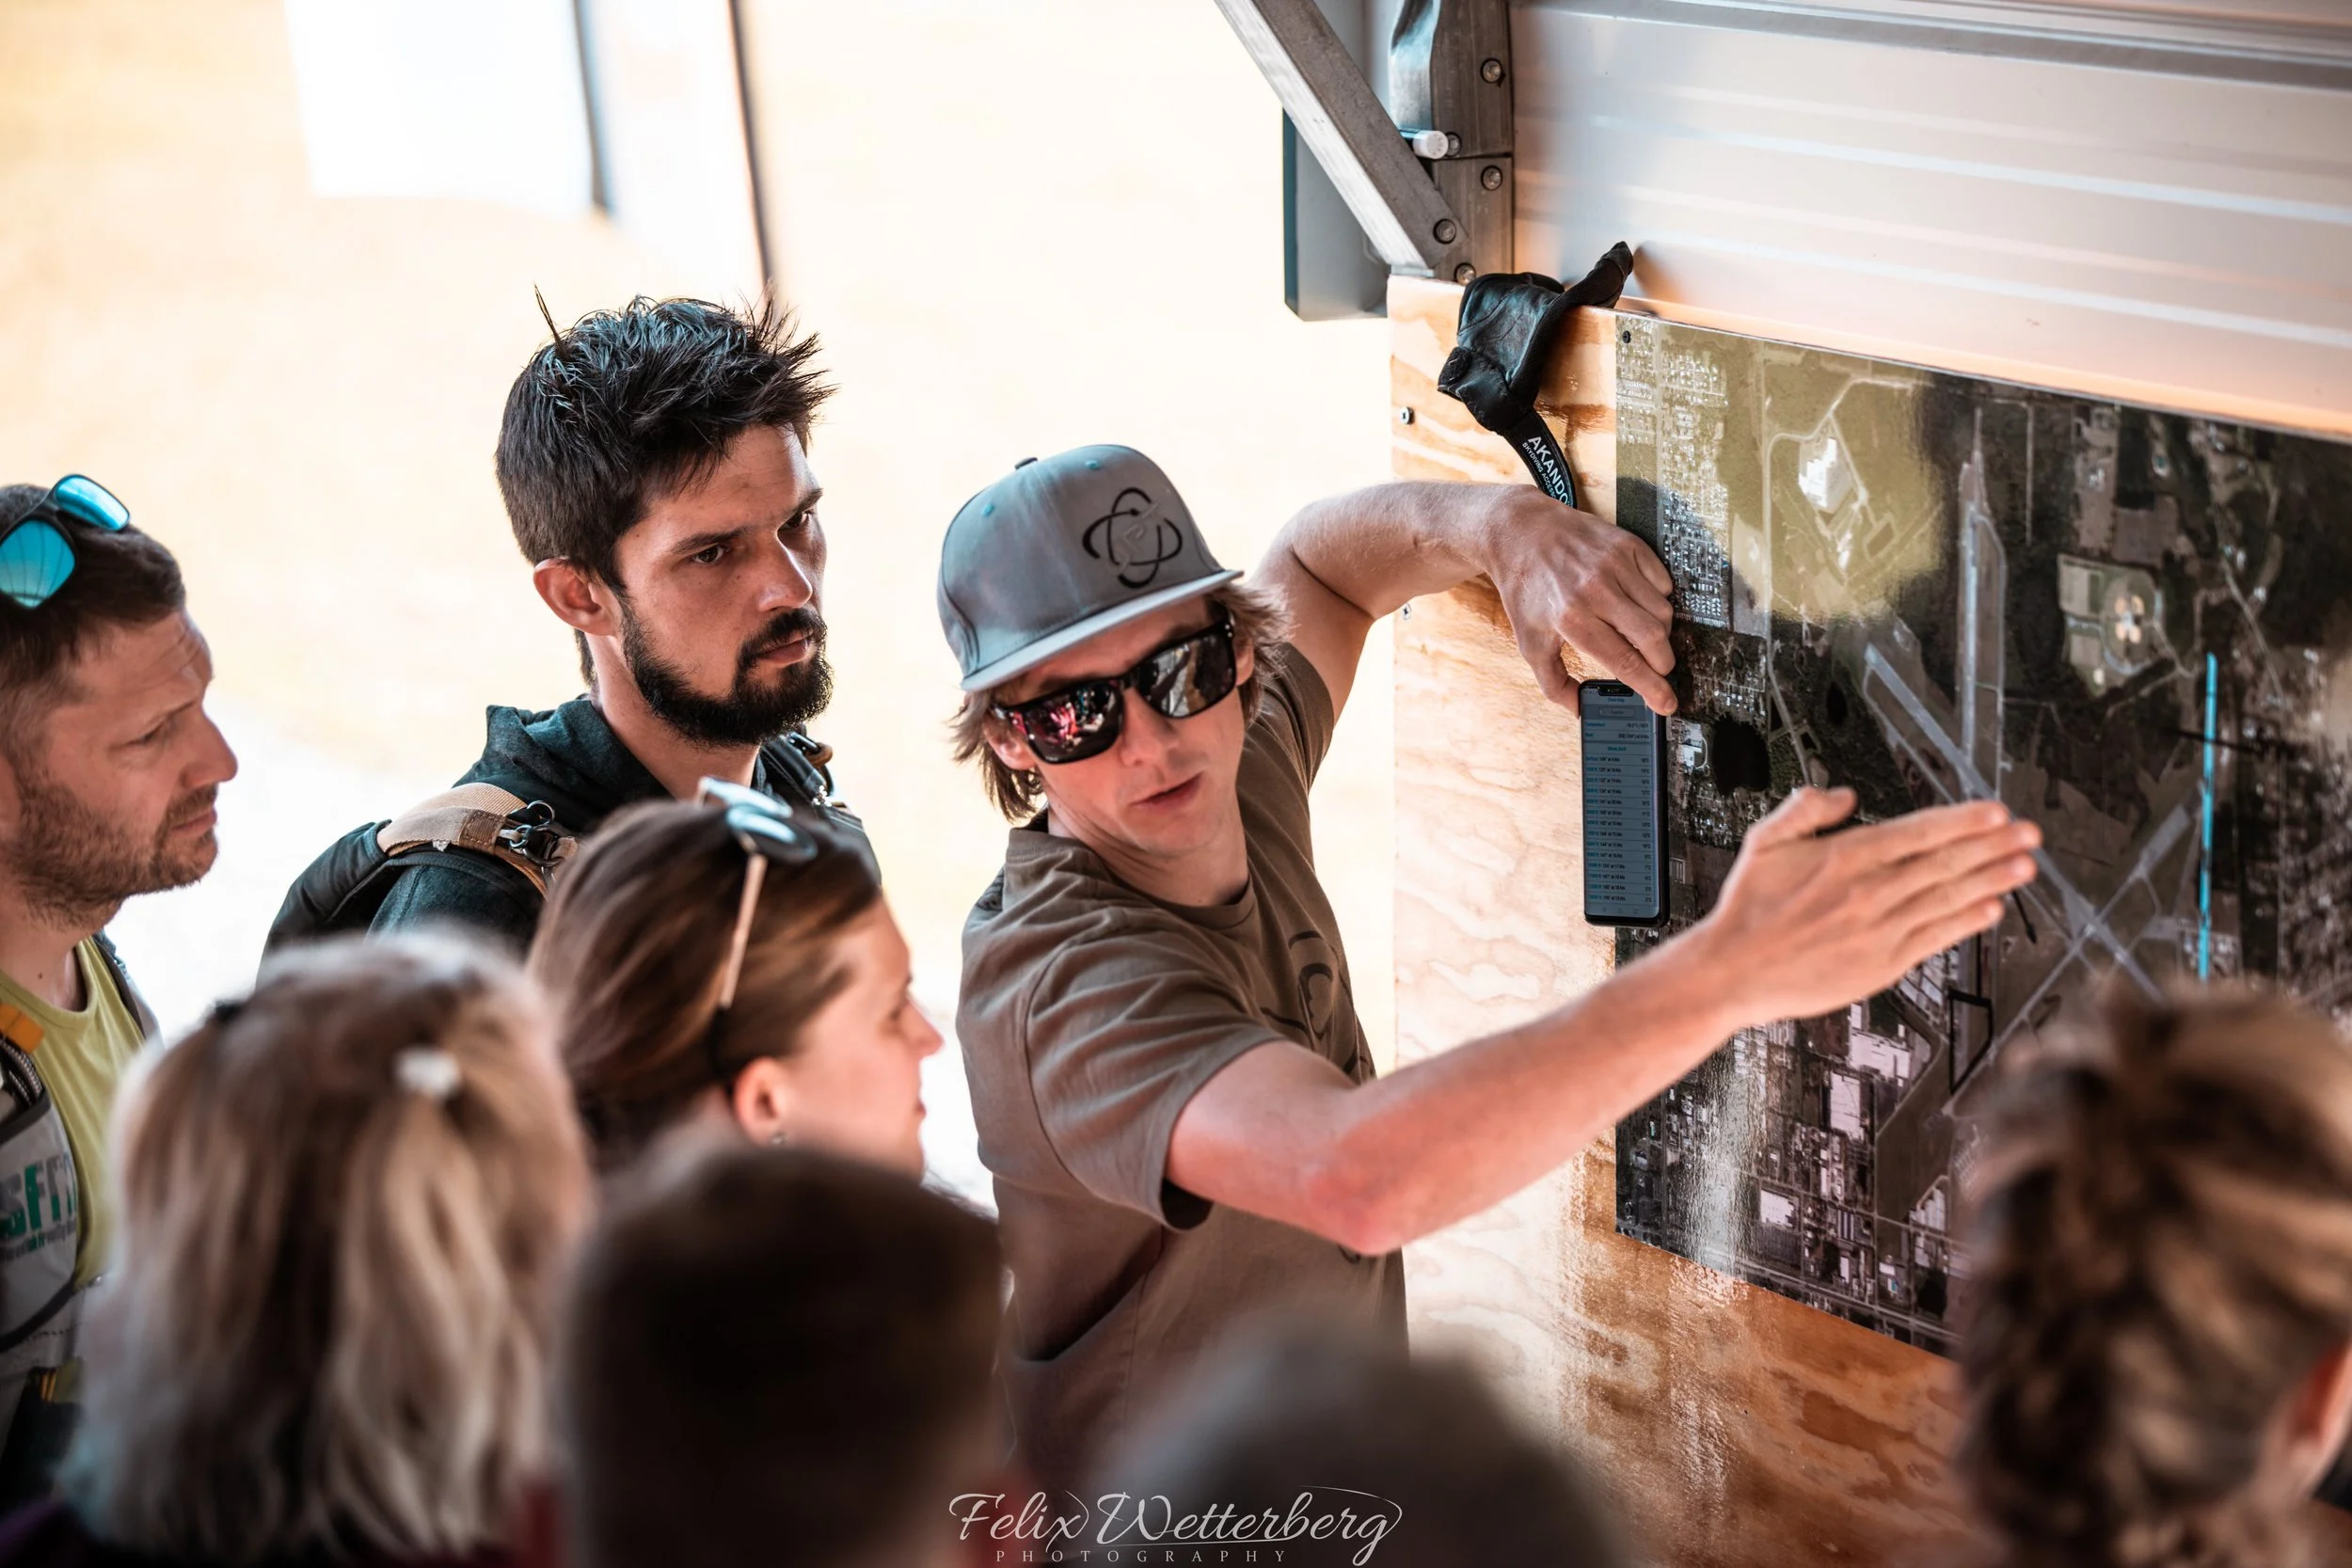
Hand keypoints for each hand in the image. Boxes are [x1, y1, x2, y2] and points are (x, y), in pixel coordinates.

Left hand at [1480, 488, 1677, 713]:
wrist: (1521, 533)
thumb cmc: (1526, 591)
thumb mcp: (1529, 642)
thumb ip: (1554, 683)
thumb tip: (1579, 709)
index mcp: (1571, 619)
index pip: (1625, 661)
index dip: (1652, 688)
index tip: (1667, 703)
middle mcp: (1596, 590)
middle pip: (1654, 638)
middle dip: (1662, 662)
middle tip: (1657, 668)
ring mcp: (1615, 564)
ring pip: (1663, 611)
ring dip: (1659, 631)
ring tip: (1639, 633)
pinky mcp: (1628, 545)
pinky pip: (1663, 582)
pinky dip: (1658, 598)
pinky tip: (1637, 602)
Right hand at [1685, 788, 2040, 1030]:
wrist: (1733, 971)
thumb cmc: (1748, 909)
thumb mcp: (1764, 843)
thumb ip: (1804, 810)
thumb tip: (1845, 795)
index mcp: (1845, 858)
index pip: (1919, 832)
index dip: (1963, 822)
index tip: (1996, 813)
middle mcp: (1870, 892)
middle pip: (1945, 863)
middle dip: (1993, 846)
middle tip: (2029, 834)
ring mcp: (1880, 930)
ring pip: (1948, 898)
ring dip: (1992, 880)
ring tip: (2025, 866)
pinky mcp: (1883, 964)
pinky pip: (1935, 938)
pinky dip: (1966, 922)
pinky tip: (1991, 908)